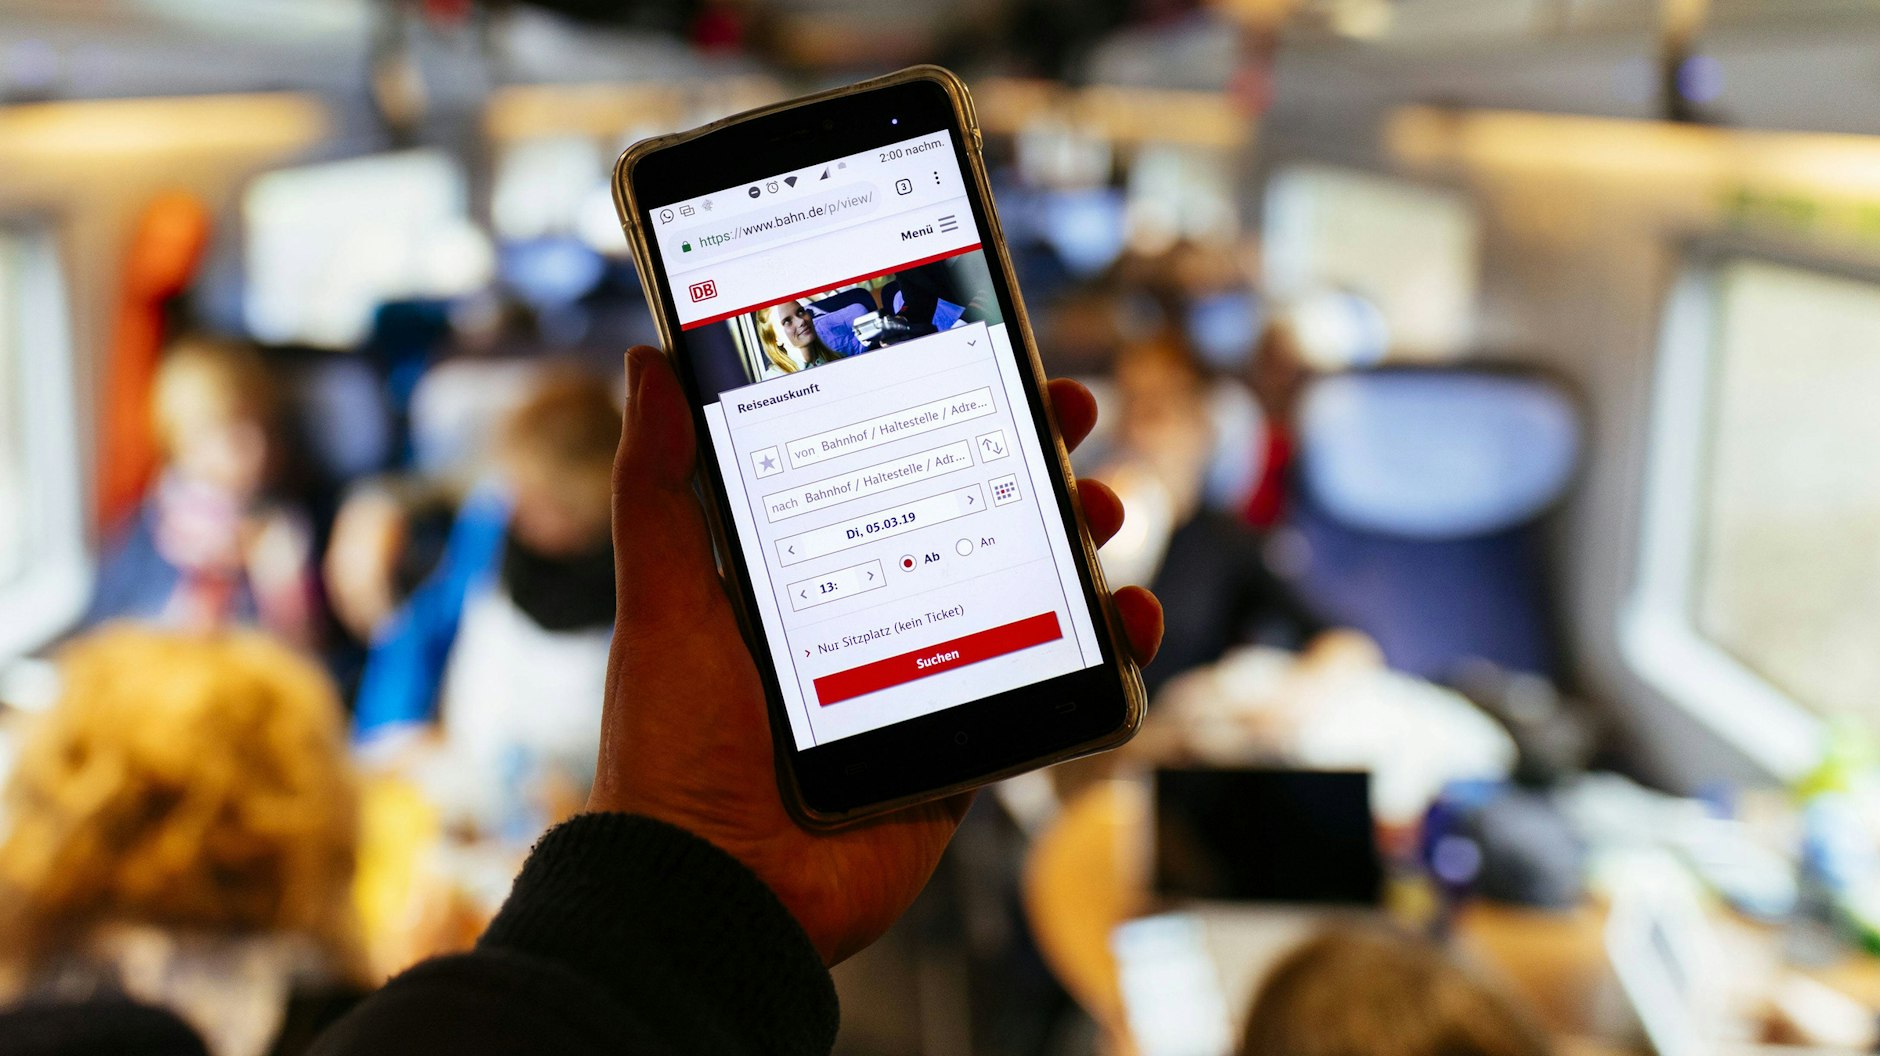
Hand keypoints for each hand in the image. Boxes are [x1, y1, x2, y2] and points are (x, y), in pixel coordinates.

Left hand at [589, 345, 1162, 964]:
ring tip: (1102, 508)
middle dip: (1030, 452)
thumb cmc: (674, 748)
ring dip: (1078, 534)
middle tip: (1069, 411)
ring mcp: (928, 675)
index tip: (986, 351)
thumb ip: (659, 487)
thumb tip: (648, 361)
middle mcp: (873, 608)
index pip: (885, 458)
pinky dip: (1110, 649)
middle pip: (969, 506)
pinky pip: (1056, 683)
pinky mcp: (967, 740)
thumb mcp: (661, 601)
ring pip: (1027, 583)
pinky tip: (1133, 618)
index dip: (940, 403)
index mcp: (802, 565)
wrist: (718, 891)